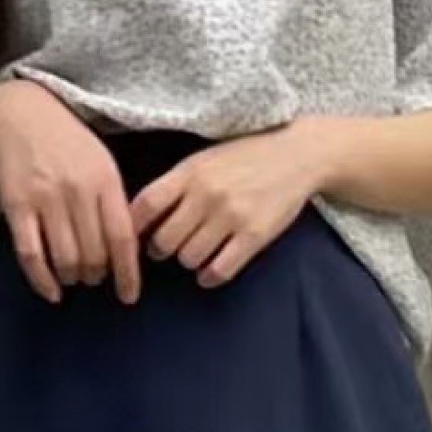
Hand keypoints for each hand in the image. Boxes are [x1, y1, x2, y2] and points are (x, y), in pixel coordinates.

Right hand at [0, 79, 140, 305]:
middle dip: (96, 275)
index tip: (129, 296)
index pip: (122, 238)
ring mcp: (45, 199)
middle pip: (94, 255)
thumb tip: (126, 249)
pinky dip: (43, 281)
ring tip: (72, 276)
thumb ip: (114, 202)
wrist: (19, 114)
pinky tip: (51, 292)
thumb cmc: (67, 142)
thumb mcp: (101, 162)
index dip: (128, 274)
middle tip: (93, 276)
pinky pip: (32, 256)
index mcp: (105, 180)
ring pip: (65, 260)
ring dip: (72, 278)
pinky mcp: (17, 206)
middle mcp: (77, 191)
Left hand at [128, 124, 328, 288]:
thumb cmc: (245, 157)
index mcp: (190, 171)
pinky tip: (209, 272)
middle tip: (167, 247)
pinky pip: (219, 270)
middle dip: (160, 249)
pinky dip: (209, 277)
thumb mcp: (205, 159)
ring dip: (188, 260)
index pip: (146, 205)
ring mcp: (231, 216)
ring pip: (188, 258)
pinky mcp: (254, 236)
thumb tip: (139, 217)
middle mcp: (207, 194)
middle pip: (164, 240)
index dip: (134, 227)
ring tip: (195, 252)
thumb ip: (176, 184)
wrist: (298, 154)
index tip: (134, 235)